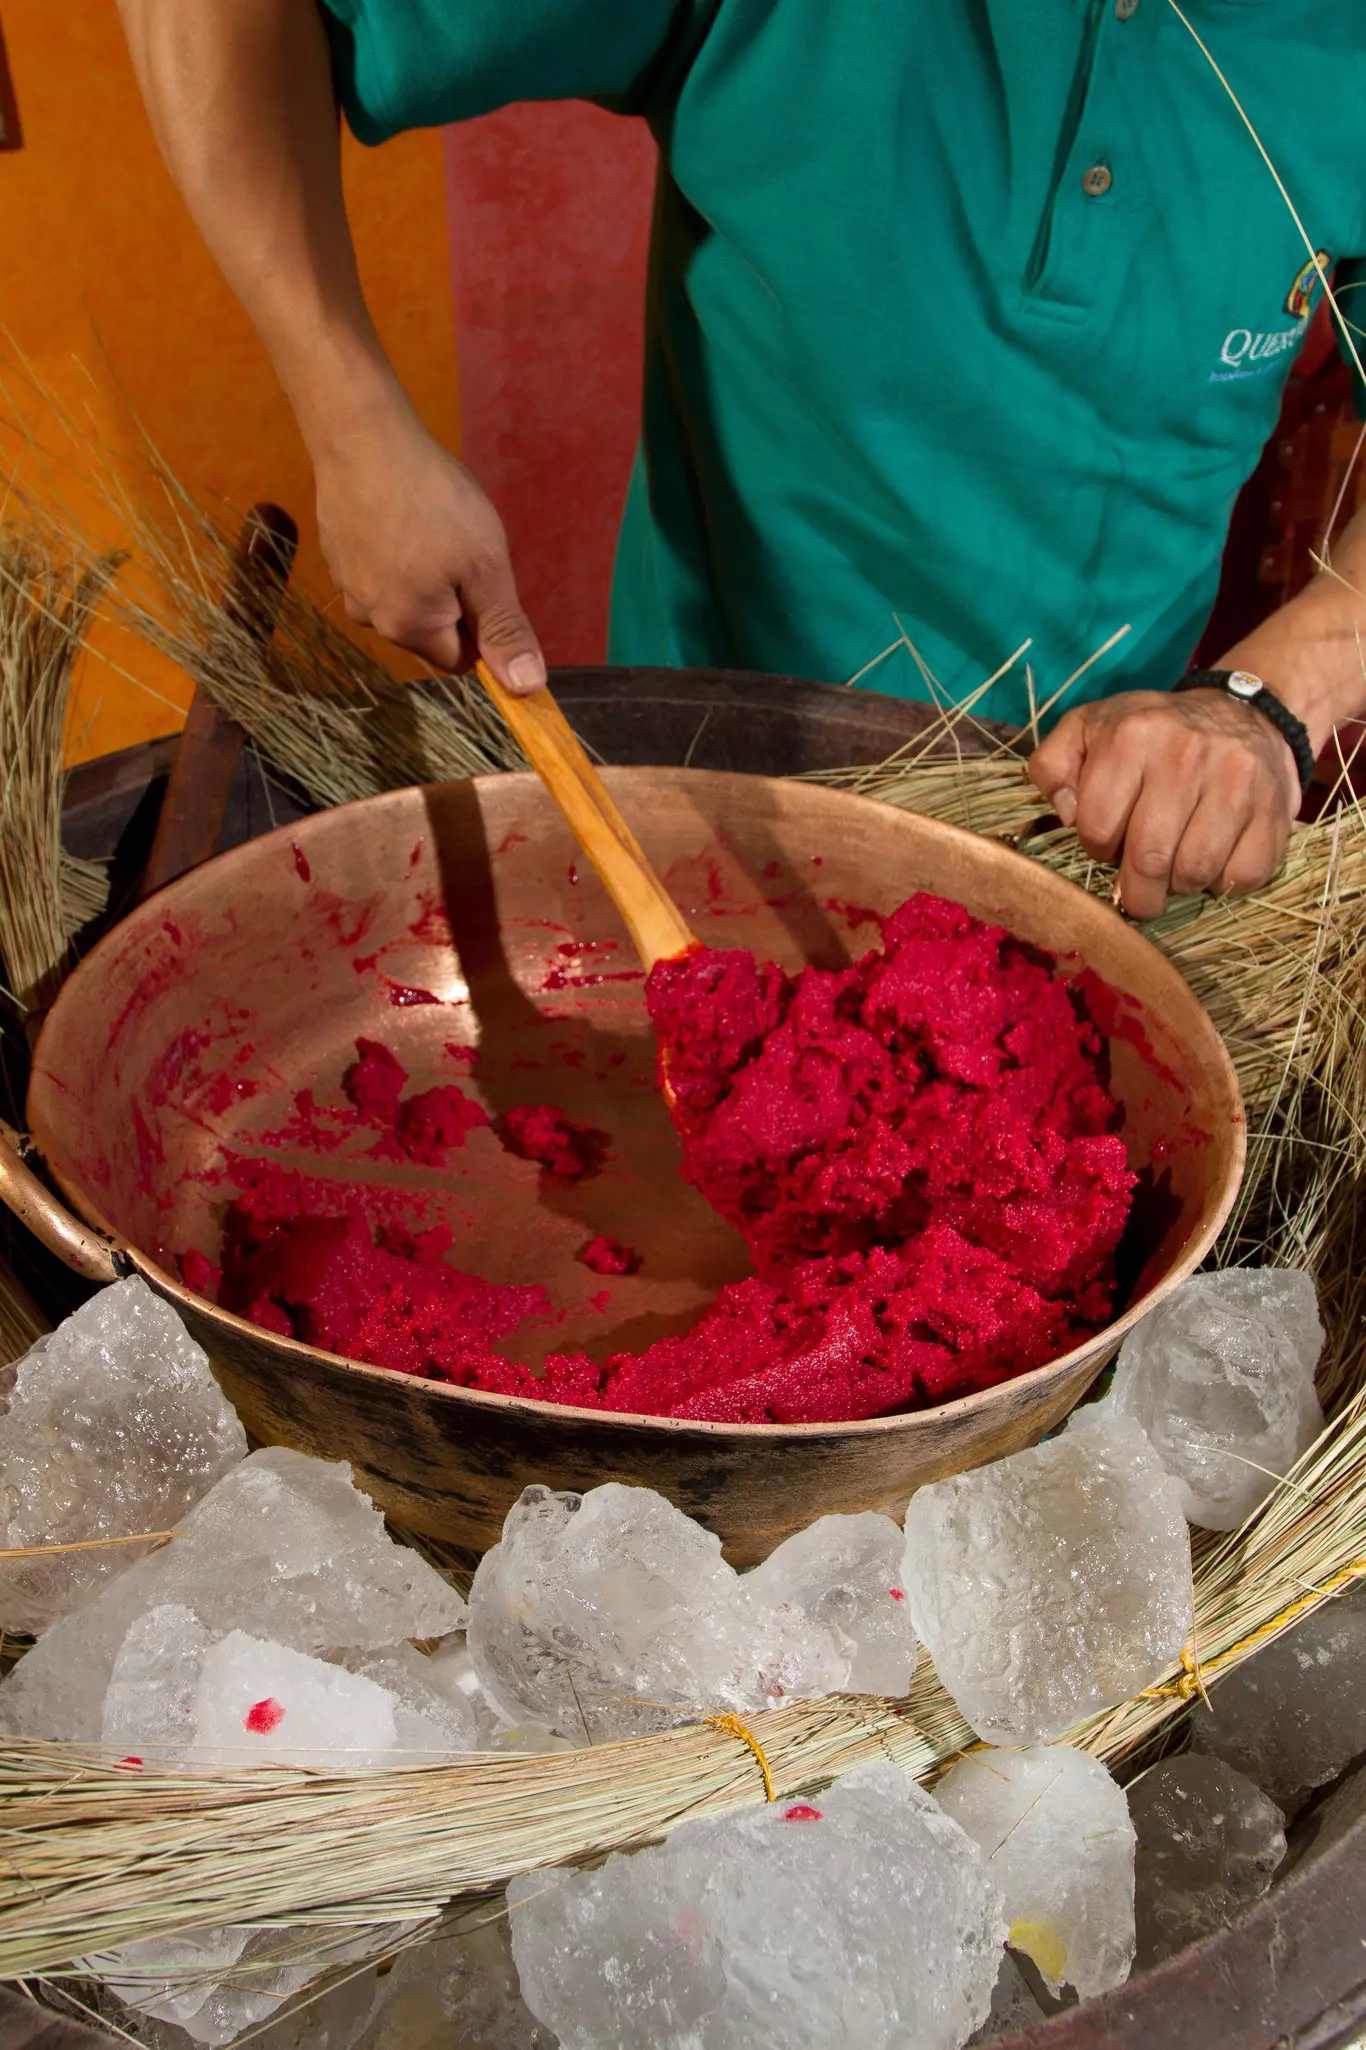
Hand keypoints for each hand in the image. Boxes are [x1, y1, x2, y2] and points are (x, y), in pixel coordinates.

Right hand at [312, 409, 546, 691]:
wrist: (361, 436)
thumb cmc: (431, 501)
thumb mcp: (485, 567)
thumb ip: (504, 629)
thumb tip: (525, 689)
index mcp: (408, 629)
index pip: (461, 659)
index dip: (482, 627)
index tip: (485, 581)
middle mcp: (370, 619)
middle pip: (430, 629)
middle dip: (452, 597)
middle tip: (457, 545)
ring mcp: (347, 584)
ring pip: (404, 597)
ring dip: (422, 572)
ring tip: (427, 523)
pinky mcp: (336, 552)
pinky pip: (379, 568)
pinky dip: (394, 549)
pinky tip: (400, 512)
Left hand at [1027, 688, 1298, 918]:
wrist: (1242, 714)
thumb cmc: (1152, 734)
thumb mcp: (1089, 729)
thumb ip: (1054, 766)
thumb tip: (1067, 814)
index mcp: (1132, 735)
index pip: (1096, 826)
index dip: (1097, 847)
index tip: (1108, 842)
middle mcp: (1186, 753)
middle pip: (1148, 859)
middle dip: (1136, 890)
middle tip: (1137, 891)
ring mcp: (1237, 781)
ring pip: (1194, 873)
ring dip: (1179, 886)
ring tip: (1175, 868)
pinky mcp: (1274, 810)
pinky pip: (1241, 877)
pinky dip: (1222, 882)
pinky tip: (1214, 860)